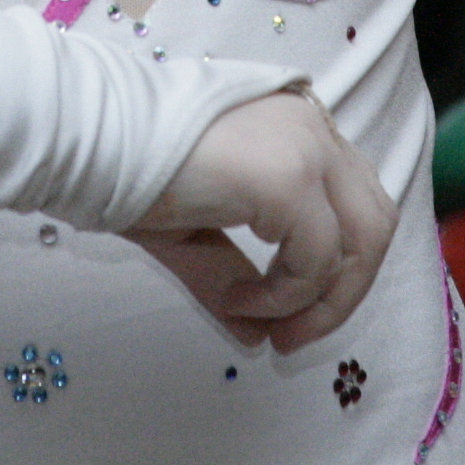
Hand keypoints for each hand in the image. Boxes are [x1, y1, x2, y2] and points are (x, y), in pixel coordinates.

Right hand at [126, 89, 397, 353]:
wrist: (90, 138)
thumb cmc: (128, 169)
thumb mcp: (193, 231)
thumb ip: (232, 277)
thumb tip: (258, 336)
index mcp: (296, 127)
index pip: (353, 202)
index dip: (335, 268)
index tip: (288, 318)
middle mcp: (313, 127)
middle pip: (374, 224)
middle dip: (344, 293)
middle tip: (292, 338)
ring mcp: (308, 149)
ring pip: (363, 243)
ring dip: (323, 302)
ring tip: (273, 328)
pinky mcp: (291, 179)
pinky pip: (317, 260)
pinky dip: (287, 297)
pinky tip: (241, 301)